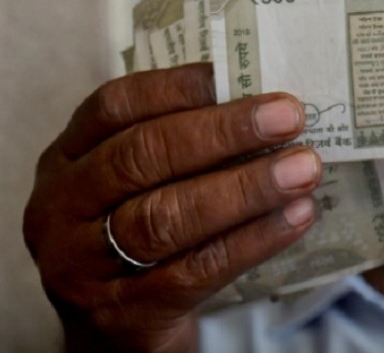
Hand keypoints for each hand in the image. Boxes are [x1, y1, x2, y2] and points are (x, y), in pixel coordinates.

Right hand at [22, 64, 321, 351]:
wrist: (111, 330)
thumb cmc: (137, 229)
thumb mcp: (133, 182)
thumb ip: (179, 141)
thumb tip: (265, 102)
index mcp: (68, 157)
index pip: (116, 106)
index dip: (180, 87)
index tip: (243, 74)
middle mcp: (63, 206)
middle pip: (142, 156)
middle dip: (223, 133)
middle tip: (289, 117)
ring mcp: (84, 264)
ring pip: (166, 217)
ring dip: (246, 188)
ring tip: (303, 168)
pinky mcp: (124, 311)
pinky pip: (197, 270)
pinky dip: (253, 240)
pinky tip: (297, 216)